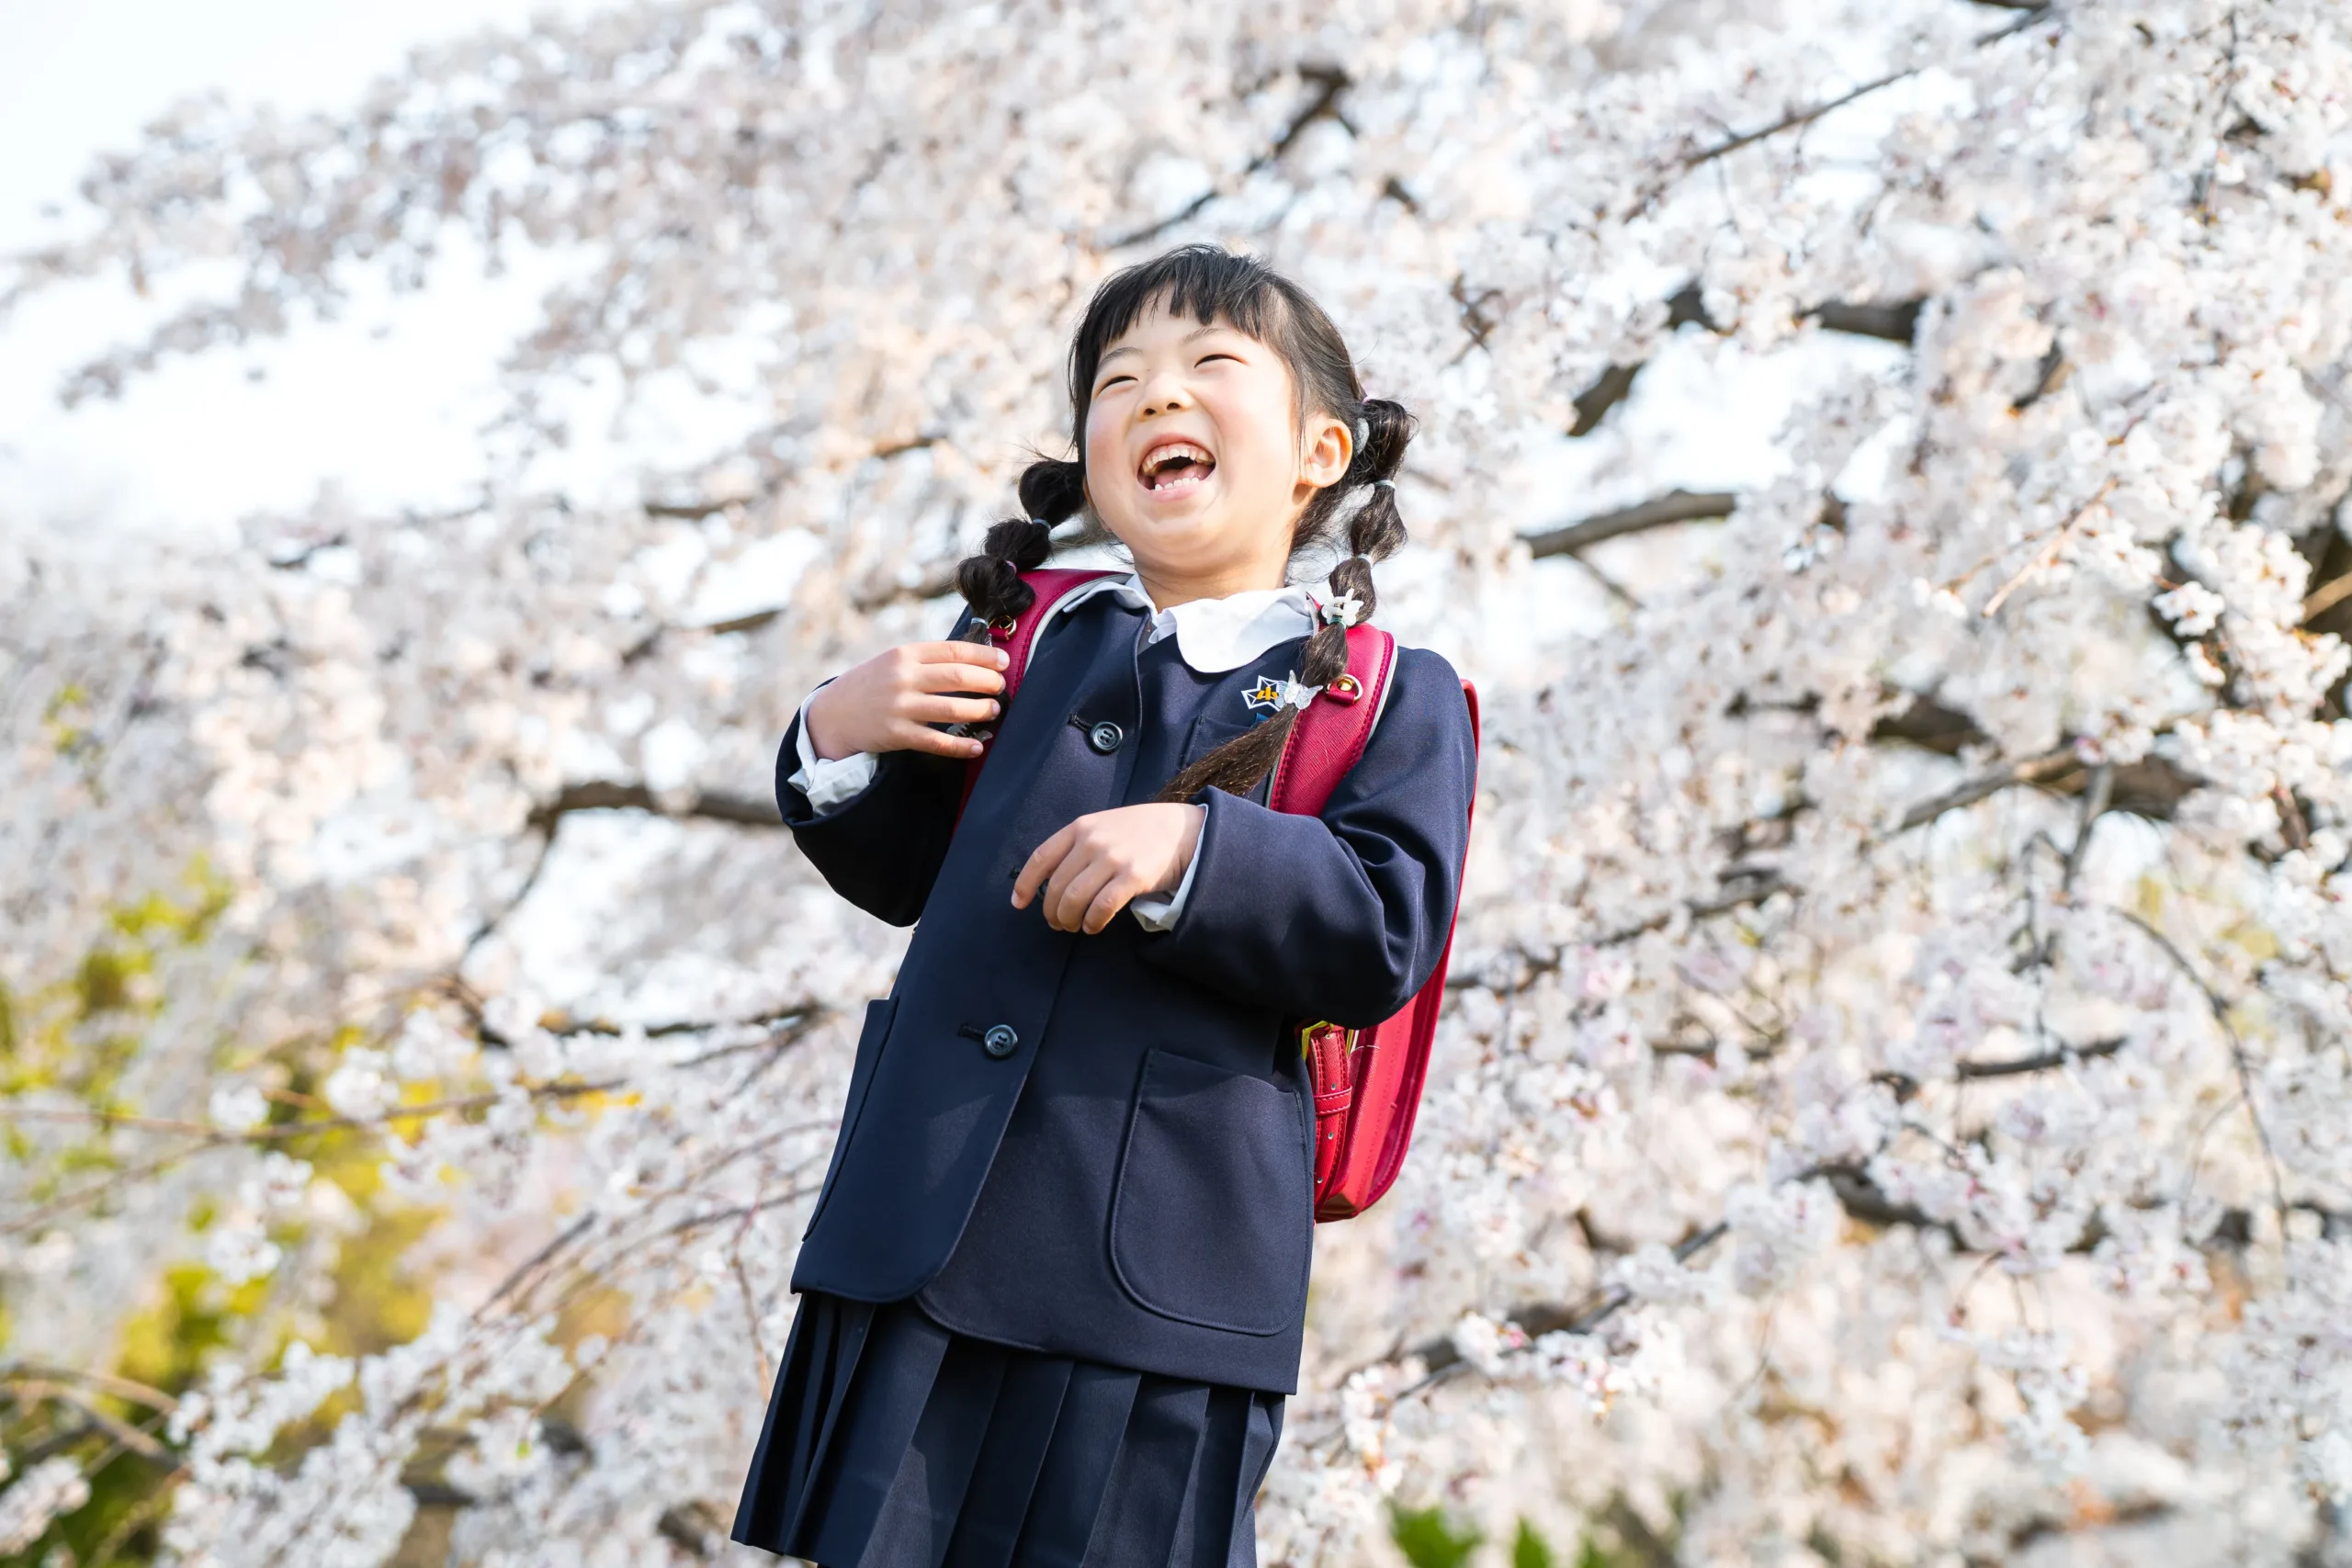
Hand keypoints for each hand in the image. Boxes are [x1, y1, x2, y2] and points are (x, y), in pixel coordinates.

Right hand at [804, 640, 1008, 760]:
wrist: (832, 714)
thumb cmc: (872, 685)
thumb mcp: (893, 662)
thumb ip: (927, 660)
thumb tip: (975, 661)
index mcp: (905, 654)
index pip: (954, 650)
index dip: (985, 656)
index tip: (1003, 662)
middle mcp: (903, 677)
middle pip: (958, 677)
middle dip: (988, 682)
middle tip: (1001, 688)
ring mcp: (900, 706)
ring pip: (953, 708)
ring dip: (981, 710)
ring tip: (993, 710)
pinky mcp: (897, 734)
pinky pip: (937, 742)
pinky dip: (961, 746)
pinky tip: (977, 747)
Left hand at [1012, 803, 1206, 933]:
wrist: (1182, 830)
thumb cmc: (1140, 831)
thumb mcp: (1103, 826)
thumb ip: (1079, 846)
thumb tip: (1054, 881)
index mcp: (1080, 827)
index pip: (1041, 858)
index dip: (1026, 884)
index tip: (1019, 904)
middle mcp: (1092, 841)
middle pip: (1057, 886)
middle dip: (1052, 911)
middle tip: (1057, 923)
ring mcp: (1112, 858)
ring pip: (1075, 899)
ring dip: (1069, 919)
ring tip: (1074, 926)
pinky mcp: (1132, 877)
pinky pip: (1102, 907)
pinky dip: (1093, 922)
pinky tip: (1093, 926)